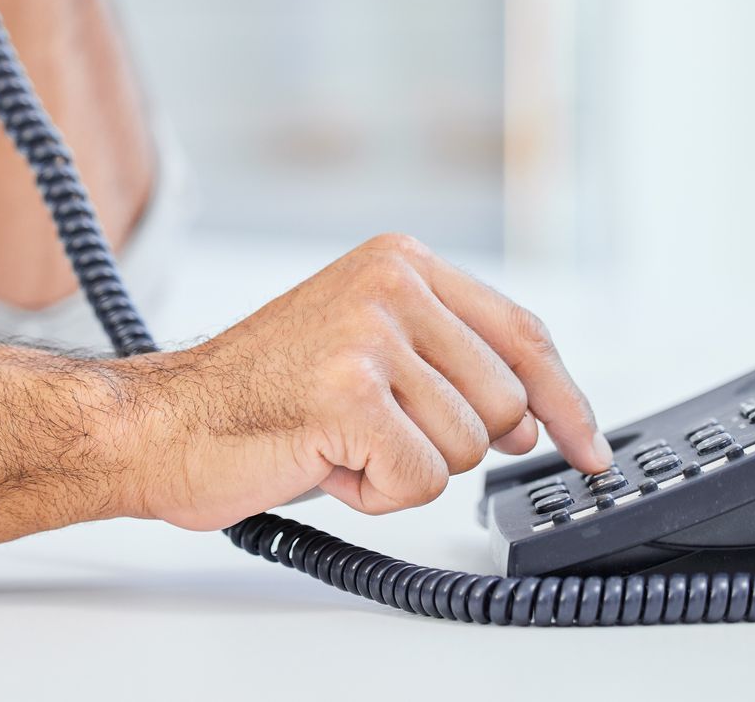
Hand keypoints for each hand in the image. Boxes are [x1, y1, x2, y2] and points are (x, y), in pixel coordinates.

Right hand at [113, 234, 613, 531]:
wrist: (164, 424)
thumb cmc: (258, 396)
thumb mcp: (367, 351)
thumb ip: (453, 365)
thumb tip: (536, 419)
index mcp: (400, 261)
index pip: (522, 331)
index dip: (566, 398)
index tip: (590, 446)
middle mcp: (390, 284)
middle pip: (503, 403)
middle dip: (447, 443)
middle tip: (371, 433)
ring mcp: (369, 335)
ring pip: (465, 447)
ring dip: (403, 468)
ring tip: (337, 440)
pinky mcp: (349, 393)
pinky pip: (420, 480)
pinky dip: (374, 493)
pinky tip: (322, 460)